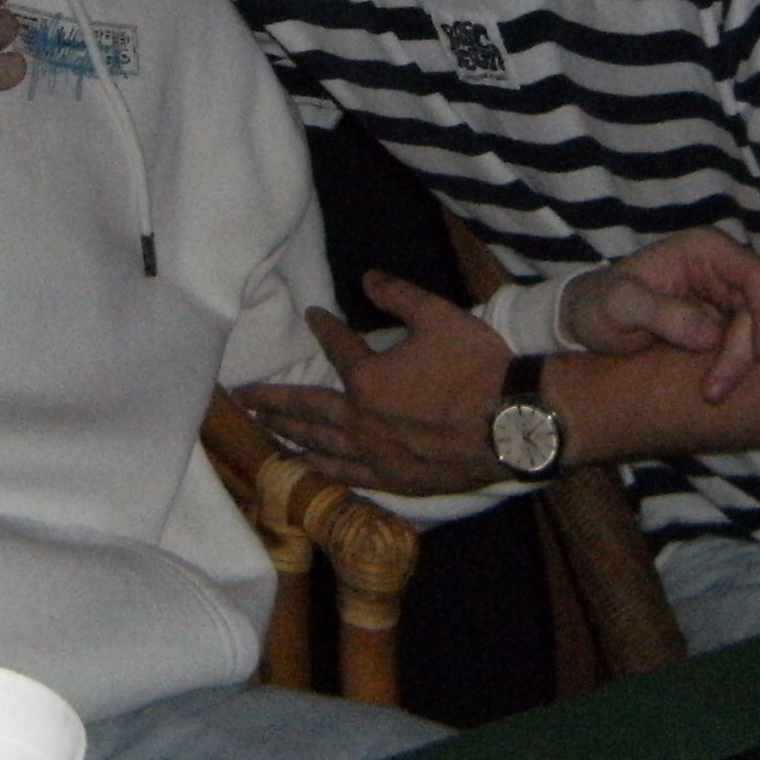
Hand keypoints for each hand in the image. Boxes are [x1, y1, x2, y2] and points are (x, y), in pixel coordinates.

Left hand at [237, 269, 519, 494]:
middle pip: (307, 409)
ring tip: (265, 432)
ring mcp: (378, 456)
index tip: (314, 315)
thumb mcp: (440, 317)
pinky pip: (350, 477)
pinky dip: (325, 472)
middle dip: (272, 401)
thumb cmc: (479, 367)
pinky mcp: (397, 481)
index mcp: (368, 379)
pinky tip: (313, 471)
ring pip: (321, 447)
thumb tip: (367, 279)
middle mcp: (362, 421)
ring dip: (289, 437)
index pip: (337, 346)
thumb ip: (399, 296)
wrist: (517, 424)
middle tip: (242, 399)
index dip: (324, 327)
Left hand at [561, 228, 759, 400]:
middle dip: (754, 347)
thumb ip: (661, 314)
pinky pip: (758, 332)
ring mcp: (727, 292)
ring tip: (738, 385)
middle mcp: (723, 266)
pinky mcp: (726, 318)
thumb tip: (711, 335)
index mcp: (703, 249)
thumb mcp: (618, 307)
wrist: (584, 320)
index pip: (756, 275)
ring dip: (759, 354)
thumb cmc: (598, 305)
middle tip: (717, 389)